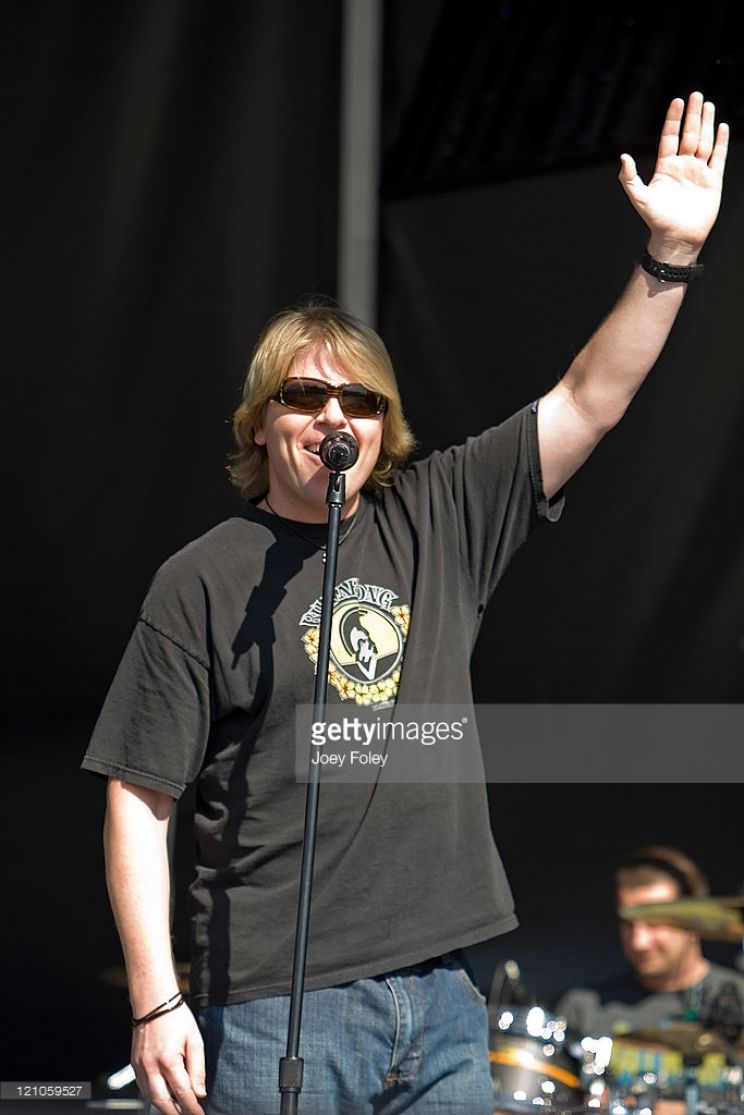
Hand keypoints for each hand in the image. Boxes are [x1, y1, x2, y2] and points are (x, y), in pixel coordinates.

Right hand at [131, 1004, 206, 1114]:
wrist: (153, 1001)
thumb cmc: (175, 1017)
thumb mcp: (194, 1040)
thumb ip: (198, 1068)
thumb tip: (199, 1092)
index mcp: (168, 1060)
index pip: (182, 1093)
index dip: (192, 1107)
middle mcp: (151, 1066)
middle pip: (163, 1102)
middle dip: (176, 1113)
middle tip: (187, 1114)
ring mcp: (140, 1066)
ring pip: (150, 1098)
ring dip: (164, 1106)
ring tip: (177, 1108)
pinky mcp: (134, 1064)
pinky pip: (142, 1087)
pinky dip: (153, 1096)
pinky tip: (163, 1095)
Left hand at [619, 91, 728, 262]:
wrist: (677, 238)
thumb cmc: (656, 220)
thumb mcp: (639, 198)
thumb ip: (629, 178)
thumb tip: (623, 156)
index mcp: (665, 167)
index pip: (670, 137)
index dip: (673, 120)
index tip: (676, 101)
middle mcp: (682, 166)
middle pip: (689, 135)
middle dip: (692, 115)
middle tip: (696, 95)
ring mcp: (698, 172)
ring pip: (704, 142)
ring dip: (706, 123)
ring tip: (707, 105)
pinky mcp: (712, 181)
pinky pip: (718, 157)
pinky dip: (721, 142)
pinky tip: (722, 127)